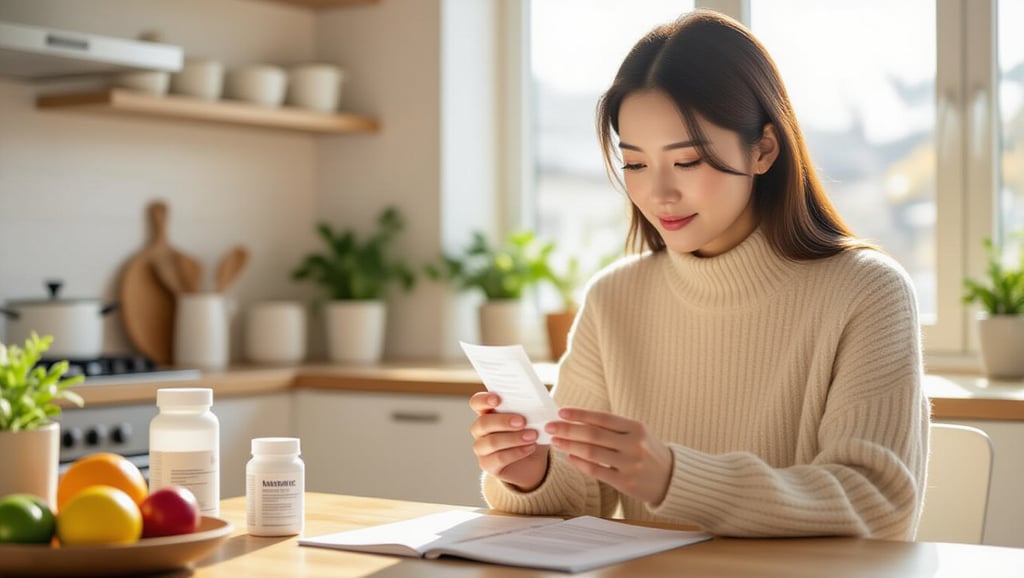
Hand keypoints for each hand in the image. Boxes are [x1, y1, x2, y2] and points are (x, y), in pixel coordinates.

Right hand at [469, 392, 549, 491]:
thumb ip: (529, 409)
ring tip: (533, 436)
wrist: (533, 461)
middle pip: (483, 423)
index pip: (476, 403)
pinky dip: (517, 452)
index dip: (484, 400)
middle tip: (523, 421)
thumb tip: (536, 403)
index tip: (497, 400)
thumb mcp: (532, 419)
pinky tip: (530, 448)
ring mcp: (481, 448)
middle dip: (503, 421)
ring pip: (491, 442)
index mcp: (487, 413)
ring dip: (514, 438)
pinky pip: (499, 458)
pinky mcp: (488, 465)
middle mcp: (480, 430)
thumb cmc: (530, 432)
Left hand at [546, 407, 672, 504]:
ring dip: (570, 445)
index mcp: (636, 428)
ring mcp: (630, 465)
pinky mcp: (625, 483)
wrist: (671, 479)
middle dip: (568, 429)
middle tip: (551, 426)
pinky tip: (569, 456)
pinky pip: (596, 471)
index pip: (603, 418)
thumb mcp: (637, 433)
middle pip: (593, 434)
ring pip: (592, 452)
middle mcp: (634, 445)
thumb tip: (577, 420)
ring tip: (555, 440)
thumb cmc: (647, 451)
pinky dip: (579, 463)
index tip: (561, 411)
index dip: (580, 414)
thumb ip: (612, 427)